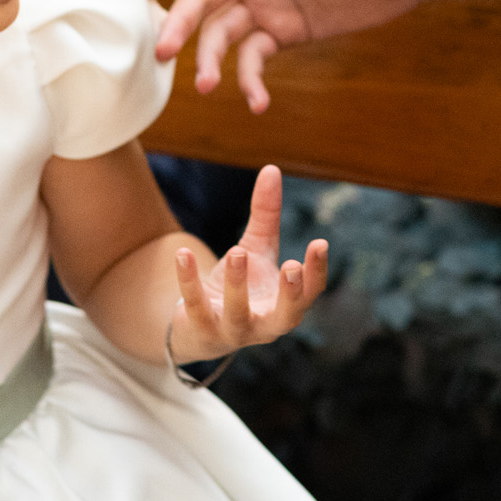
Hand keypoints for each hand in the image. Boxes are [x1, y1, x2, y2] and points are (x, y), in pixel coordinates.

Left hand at [170, 166, 328, 361]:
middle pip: (286, 317)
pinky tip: (181, 253)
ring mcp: (233, 331)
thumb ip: (266, 214)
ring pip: (238, 313)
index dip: (317, 271)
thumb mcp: (257, 248)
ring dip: (237, 284)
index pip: (310, 292)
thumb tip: (271, 169)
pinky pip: (195, 306)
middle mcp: (265, 325)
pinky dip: (189, 281)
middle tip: (291, 266)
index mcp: (286, 305)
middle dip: (290, 295)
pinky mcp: (201, 329)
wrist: (202, 326)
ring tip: (236, 252)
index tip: (319, 242)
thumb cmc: (243, 285)